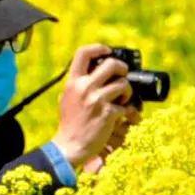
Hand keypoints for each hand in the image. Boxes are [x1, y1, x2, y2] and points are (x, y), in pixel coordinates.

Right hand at [50, 44, 133, 168]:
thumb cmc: (70, 123)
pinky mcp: (108, 114)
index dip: (99, 48)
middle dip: (122, 68)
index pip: (83, 53)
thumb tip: (93, 70)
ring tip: (122, 99)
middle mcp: (84, 88)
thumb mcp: (67, 97)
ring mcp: (97, 100)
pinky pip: (126, 106)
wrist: (70, 146)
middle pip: (111, 64)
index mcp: (73, 82)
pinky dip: (126, 110)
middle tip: (122, 75)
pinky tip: (120, 114)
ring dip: (127, 91)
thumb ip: (78, 83)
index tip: (107, 51)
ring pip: (123, 84)